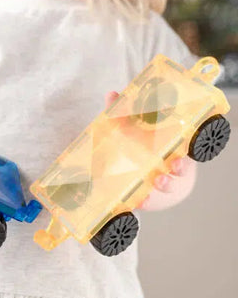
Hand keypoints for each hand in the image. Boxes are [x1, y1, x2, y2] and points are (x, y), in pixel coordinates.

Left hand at [104, 91, 196, 211]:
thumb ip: (121, 115)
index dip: (186, 145)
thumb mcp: (129, 130)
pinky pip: (148, 200)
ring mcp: (160, 182)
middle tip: (174, 165)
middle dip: (179, 167)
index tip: (183, 148)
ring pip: (169, 186)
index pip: (183, 145)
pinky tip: (137, 202)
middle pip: (182, 168)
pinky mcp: (147, 195)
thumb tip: (111, 95)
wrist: (135, 176)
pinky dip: (143, 201)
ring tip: (157, 185)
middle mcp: (169, 166)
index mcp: (170, 147)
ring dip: (165, 185)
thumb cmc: (138, 149)